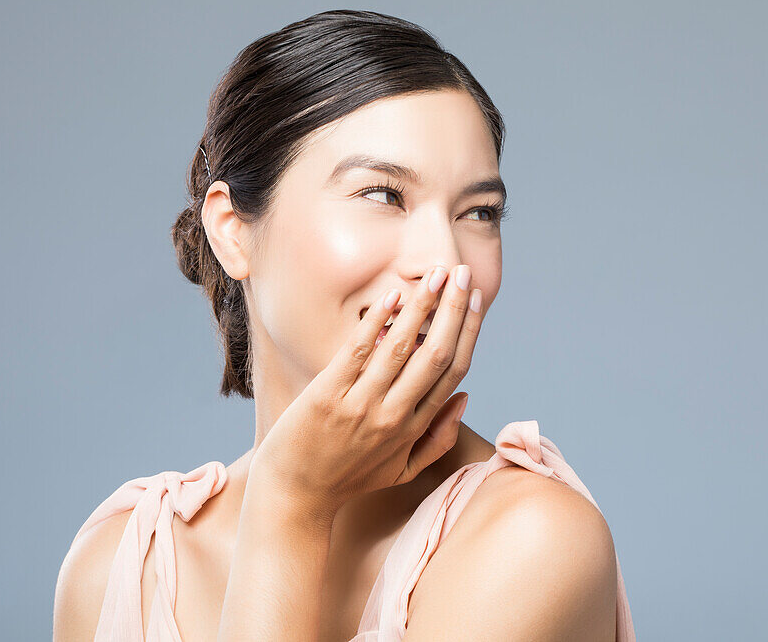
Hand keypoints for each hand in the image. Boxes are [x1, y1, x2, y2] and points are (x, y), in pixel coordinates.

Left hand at [249, 264, 482, 520]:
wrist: (293, 496)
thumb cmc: (347, 479)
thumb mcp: (400, 471)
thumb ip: (437, 440)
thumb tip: (464, 398)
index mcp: (413, 430)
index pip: (453, 372)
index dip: (467, 333)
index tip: (474, 301)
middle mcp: (393, 416)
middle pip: (435, 354)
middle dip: (453, 309)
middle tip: (462, 273)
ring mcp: (360, 405)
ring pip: (401, 347)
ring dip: (422, 305)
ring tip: (436, 274)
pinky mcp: (327, 395)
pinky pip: (358, 350)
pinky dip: (377, 320)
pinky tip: (392, 295)